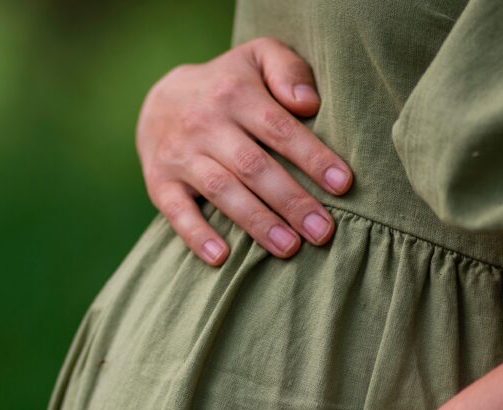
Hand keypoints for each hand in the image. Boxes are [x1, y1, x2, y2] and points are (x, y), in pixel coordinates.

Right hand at [136, 36, 352, 265]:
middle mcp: (205, 124)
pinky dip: (196, 235)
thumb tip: (309, 103)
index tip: (343, 185)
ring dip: (256, 222)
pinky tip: (222, 258)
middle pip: (253, 166)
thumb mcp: (257, 58)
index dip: (312, 158)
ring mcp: (180, 156)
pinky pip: (176, 212)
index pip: (279, 129)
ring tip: (289, 248)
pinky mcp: (159, 183)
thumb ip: (288, 70)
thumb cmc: (227, 85)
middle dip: (290, 201)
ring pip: (222, 191)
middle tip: (323, 231)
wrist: (159, 100)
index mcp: (235, 93)